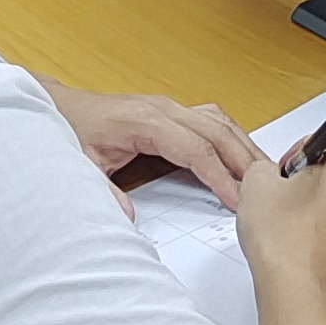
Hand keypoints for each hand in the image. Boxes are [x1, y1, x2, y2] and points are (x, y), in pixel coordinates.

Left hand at [41, 81, 261, 203]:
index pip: (194, 148)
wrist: (59, 106)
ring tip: (264, 173)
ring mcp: (169, 106)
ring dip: (243, 145)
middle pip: (216, 132)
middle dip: (242, 160)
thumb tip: (129, 218)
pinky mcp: (171, 110)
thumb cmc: (70, 131)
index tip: (236, 198)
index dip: (218, 174)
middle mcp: (163, 108)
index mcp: (145, 120)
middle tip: (266, 188)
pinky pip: (211, 118)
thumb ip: (106, 194)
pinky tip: (242, 153)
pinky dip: (232, 135)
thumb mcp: (82, 167)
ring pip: (219, 121)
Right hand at [235, 145, 325, 318]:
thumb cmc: (281, 241)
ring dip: (315, 213)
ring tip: (287, 230)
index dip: (302, 153)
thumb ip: (264, 167)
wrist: (295, 295)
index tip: (286, 171)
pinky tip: (297, 250)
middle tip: (282, 201)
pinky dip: (320, 239)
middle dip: (308, 184)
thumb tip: (270, 174)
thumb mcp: (256, 184)